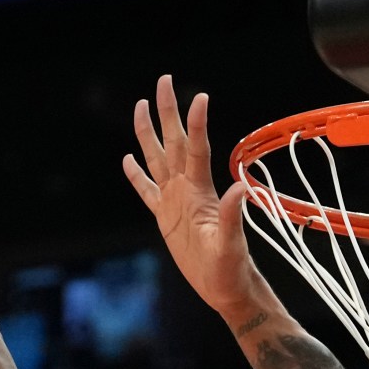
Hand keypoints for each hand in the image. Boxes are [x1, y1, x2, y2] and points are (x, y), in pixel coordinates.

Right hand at [123, 75, 262, 319]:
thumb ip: (232, 217)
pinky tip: (127, 158)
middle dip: (168, 111)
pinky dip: (135, 175)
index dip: (196, 124)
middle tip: (164, 80)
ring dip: (148, 132)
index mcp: (201, 191)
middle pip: (173, 142)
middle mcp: (187, 189)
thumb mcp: (231, 245)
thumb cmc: (232, 269)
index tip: (199, 96)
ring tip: (140, 105)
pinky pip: (146, 190)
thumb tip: (240, 189)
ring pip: (157, 158)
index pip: (196, 149)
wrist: (224, 288)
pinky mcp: (165, 217)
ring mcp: (175, 201)